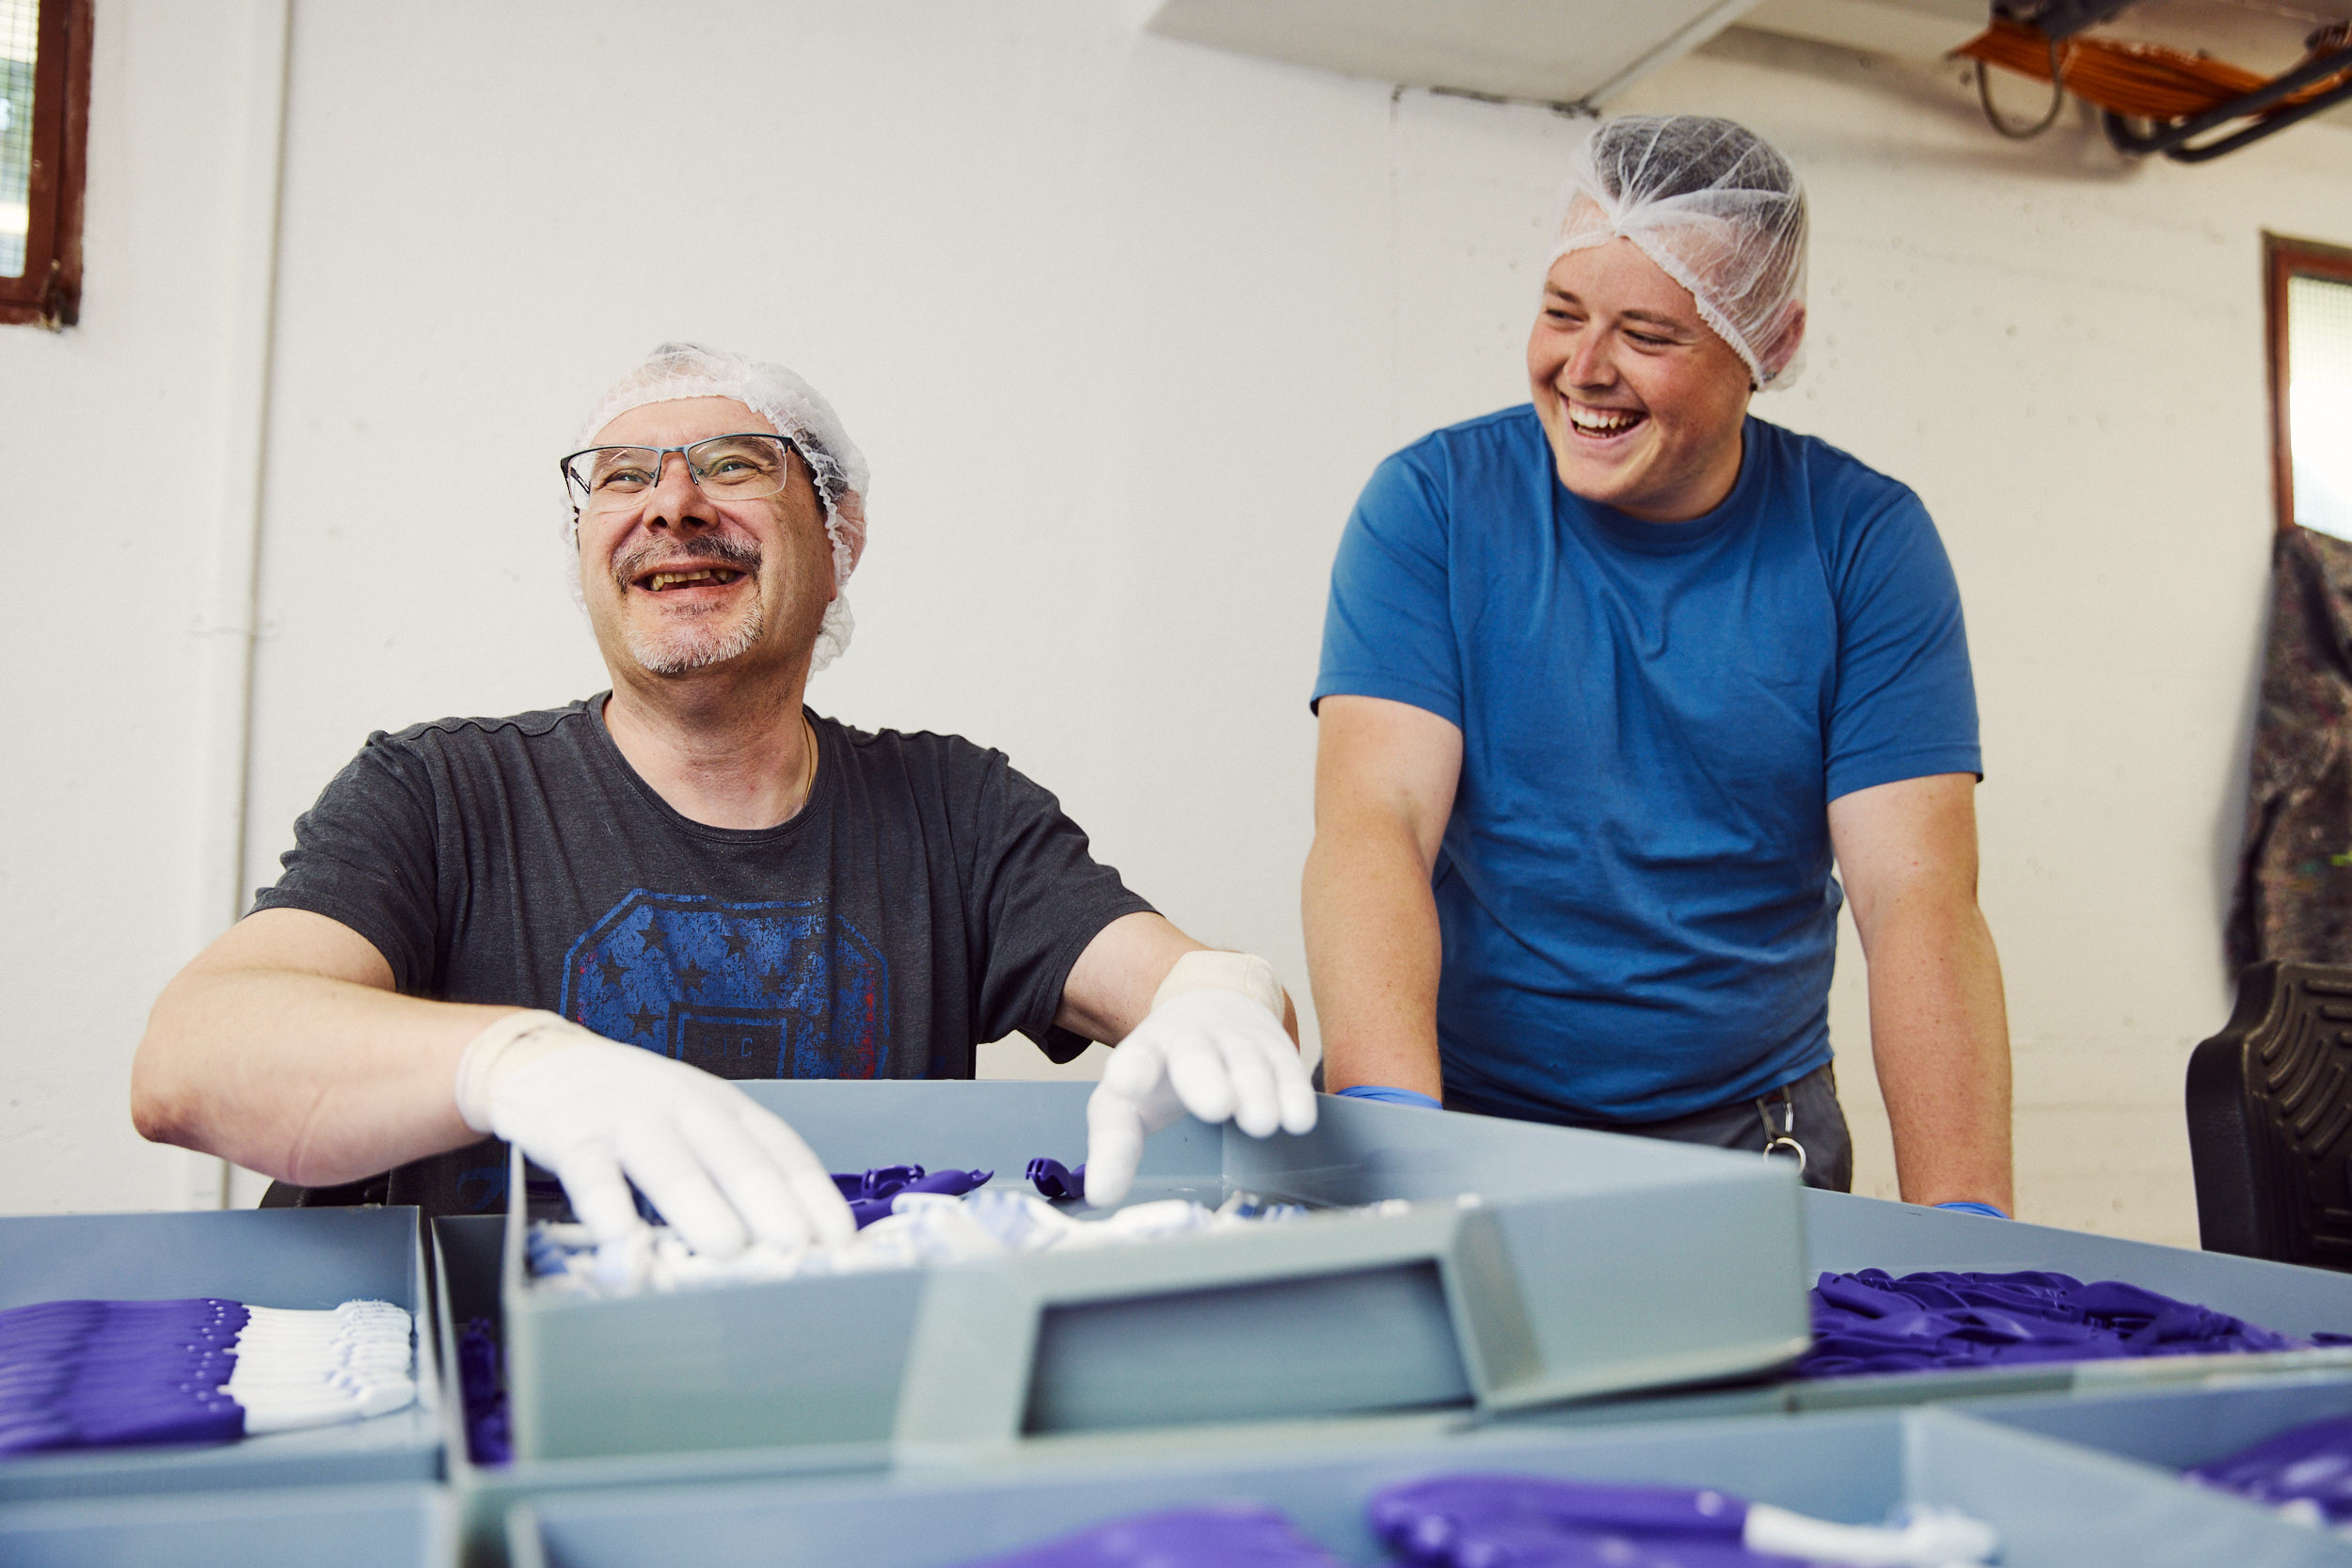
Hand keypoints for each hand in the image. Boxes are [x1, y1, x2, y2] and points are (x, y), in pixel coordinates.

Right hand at [453, 1011, 853, 1256]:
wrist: (546, 1061)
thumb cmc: (635, 1108)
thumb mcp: (695, 1123)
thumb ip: (731, 1172)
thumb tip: (784, 1244)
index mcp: (725, 1107)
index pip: (780, 1148)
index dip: (812, 1192)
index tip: (839, 1237)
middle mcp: (686, 1107)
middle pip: (735, 1156)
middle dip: (770, 1202)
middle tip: (797, 1248)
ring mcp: (629, 1118)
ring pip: (670, 1163)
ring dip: (699, 1206)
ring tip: (727, 1249)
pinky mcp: (573, 1133)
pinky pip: (593, 1172)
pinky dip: (608, 1206)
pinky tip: (621, 1241)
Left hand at [1084, 956, 1317, 1207]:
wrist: (1214, 1005)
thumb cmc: (1162, 1071)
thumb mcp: (1127, 1101)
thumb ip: (1114, 1146)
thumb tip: (1101, 1196)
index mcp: (1147, 1052)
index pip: (1136, 1056)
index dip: (1132, 1069)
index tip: (1126, 1083)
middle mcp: (1192, 1041)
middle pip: (1196, 1056)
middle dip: (1205, 1078)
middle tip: (1215, 1106)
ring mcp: (1238, 1043)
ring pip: (1247, 1064)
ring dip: (1255, 1091)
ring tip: (1259, 1124)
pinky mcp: (1277, 1051)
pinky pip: (1288, 1070)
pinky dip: (1294, 1094)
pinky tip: (1298, 1120)